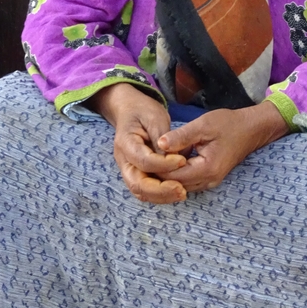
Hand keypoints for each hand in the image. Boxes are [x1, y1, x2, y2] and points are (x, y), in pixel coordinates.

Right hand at [88, 83, 187, 203]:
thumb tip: (172, 158)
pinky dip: (160, 195)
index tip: (183, 161)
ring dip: (161, 196)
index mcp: (125, 143)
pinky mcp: (136, 174)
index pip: (143, 161)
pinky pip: (145, 191)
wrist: (130, 110)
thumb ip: (162, 138)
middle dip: (160, 190)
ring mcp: (128, 169)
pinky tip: (176, 192)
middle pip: (137, 184)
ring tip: (182, 193)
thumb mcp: (155, 117)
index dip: (164, 164)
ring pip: (140, 192)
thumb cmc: (143, 111)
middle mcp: (123, 161)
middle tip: (182, 189)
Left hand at [155, 102, 288, 192]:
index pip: (172, 176)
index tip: (142, 155)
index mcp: (206, 168)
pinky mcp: (208, 179)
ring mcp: (209, 182)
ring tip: (148, 162)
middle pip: (173, 185)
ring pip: (178, 186)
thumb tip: (159, 144)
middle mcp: (208, 180)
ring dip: (164, 176)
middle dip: (156, 175)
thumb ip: (181, 136)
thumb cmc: (228, 124)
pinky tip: (164, 163)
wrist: (251, 129)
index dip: (155, 167)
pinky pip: (186, 182)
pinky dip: (173, 175)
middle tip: (140, 161)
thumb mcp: (204, 125)